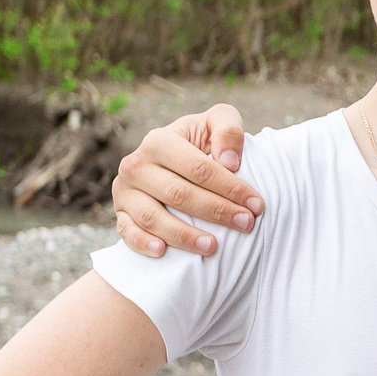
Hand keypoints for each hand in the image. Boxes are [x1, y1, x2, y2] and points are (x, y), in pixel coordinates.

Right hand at [111, 104, 260, 257]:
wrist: (171, 160)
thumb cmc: (201, 142)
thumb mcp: (216, 123)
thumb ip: (227, 129)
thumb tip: (229, 162)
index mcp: (159, 141)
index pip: (198, 168)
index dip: (230, 187)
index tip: (256, 204)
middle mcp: (137, 165)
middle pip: (178, 194)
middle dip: (216, 211)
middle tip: (246, 224)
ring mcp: (125, 191)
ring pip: (153, 217)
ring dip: (184, 235)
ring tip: (212, 247)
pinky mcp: (121, 213)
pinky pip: (127, 232)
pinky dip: (143, 243)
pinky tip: (163, 252)